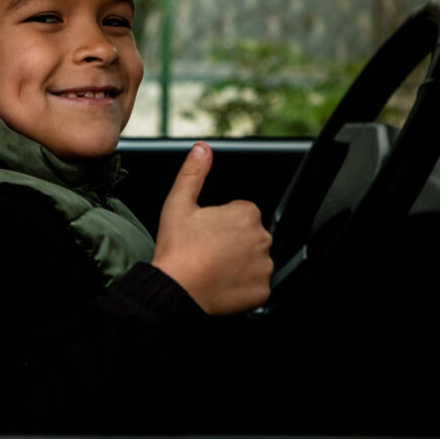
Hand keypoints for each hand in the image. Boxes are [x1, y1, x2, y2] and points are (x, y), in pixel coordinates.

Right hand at [152, 142, 272, 314]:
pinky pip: (257, 284)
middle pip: (249, 236)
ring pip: (254, 260)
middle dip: (232, 242)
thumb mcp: (178, 203)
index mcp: (246, 213)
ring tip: (213, 268)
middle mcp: (262, 237)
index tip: (206, 234)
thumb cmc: (177, 248)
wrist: (175, 289)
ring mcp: (264, 265)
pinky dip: (243, 285)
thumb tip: (202, 149)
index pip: (240, 214)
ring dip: (239, 263)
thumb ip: (193, 173)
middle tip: (207, 251)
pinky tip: (222, 283)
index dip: (221, 223)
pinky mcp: (263, 289)